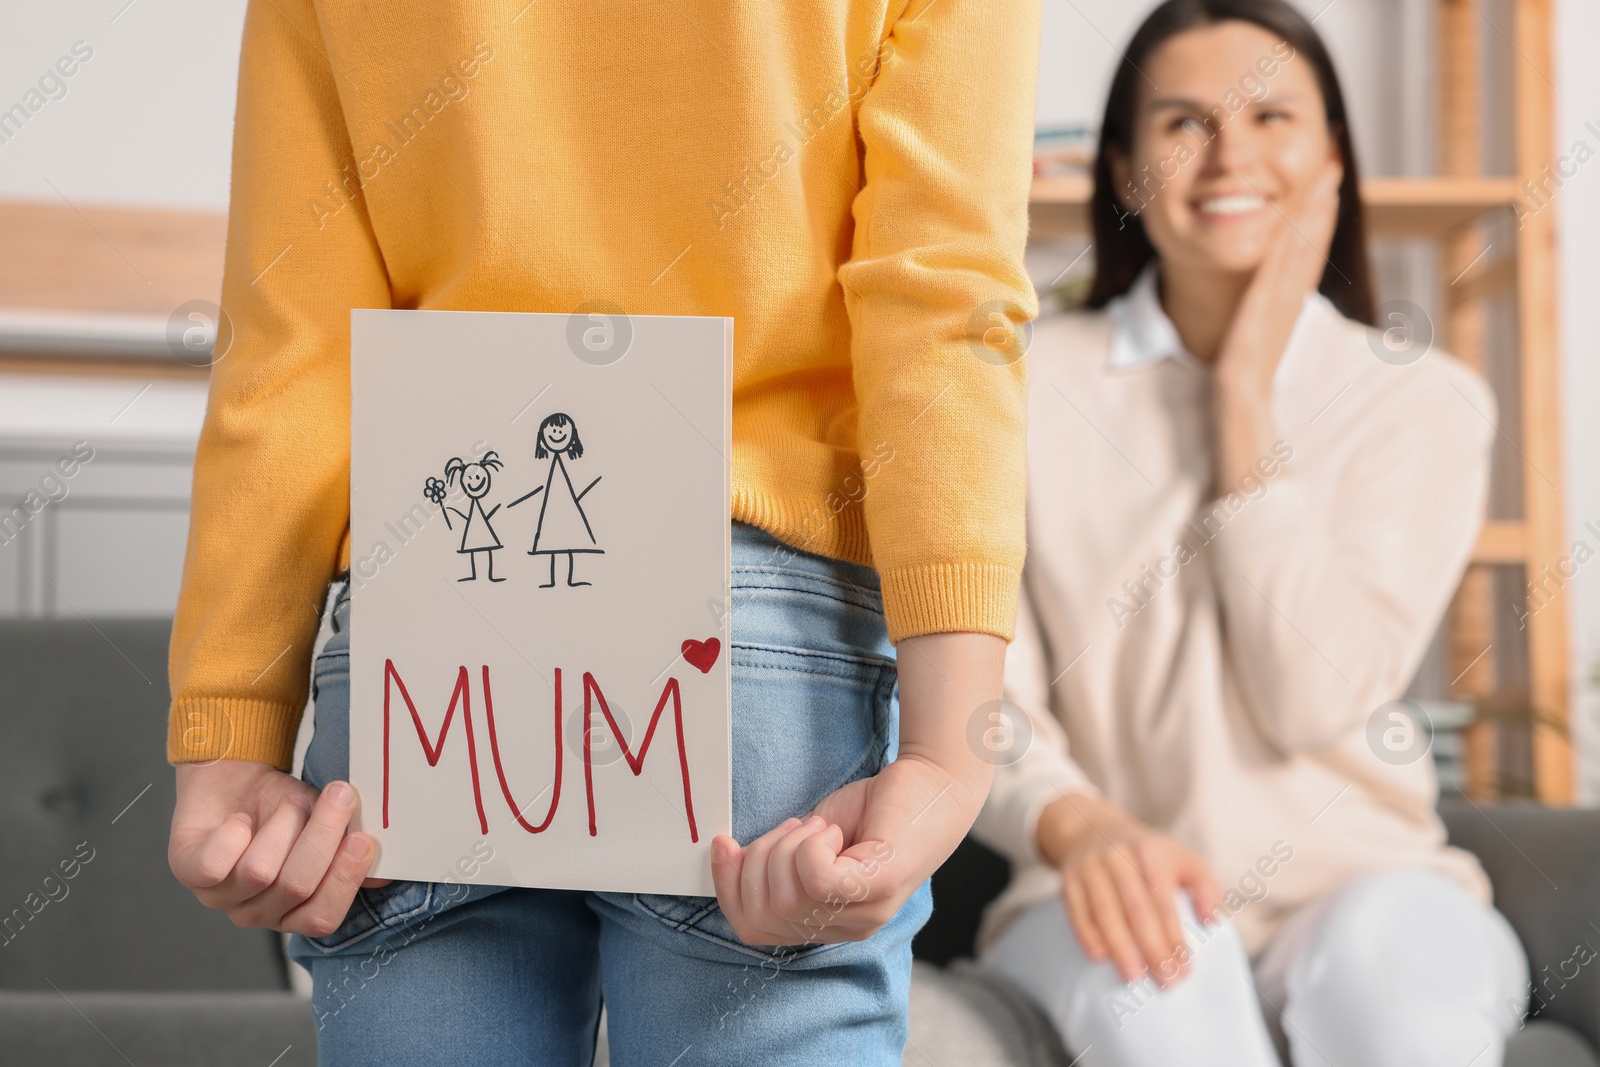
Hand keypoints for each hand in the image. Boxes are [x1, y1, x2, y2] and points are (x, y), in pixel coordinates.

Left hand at [169, 760, 387, 936]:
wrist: (239, 775)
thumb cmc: (286, 806)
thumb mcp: (327, 825)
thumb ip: (351, 850)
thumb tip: (381, 875)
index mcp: (294, 911)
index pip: (321, 917)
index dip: (343, 881)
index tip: (362, 839)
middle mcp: (257, 912)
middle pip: (295, 888)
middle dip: (322, 836)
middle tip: (340, 795)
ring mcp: (220, 896)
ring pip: (259, 872)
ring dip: (283, 825)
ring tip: (288, 804)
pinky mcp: (188, 871)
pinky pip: (215, 862)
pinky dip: (235, 832)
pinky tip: (242, 819)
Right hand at [710, 631, 1003, 945]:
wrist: (932, 781)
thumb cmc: (874, 809)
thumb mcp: (810, 841)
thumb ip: (778, 861)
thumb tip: (729, 861)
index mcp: (828, 924)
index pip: (753, 931)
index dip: (727, 889)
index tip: (724, 845)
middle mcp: (848, 929)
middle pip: (762, 916)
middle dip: (758, 863)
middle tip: (792, 830)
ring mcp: (865, 913)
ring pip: (785, 898)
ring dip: (787, 848)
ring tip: (818, 828)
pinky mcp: (877, 887)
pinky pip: (815, 879)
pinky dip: (809, 846)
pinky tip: (832, 831)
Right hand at [1037, 792, 1221, 986]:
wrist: (1092, 829)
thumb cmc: (1147, 856)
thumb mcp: (1182, 858)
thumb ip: (1206, 887)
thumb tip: (1211, 920)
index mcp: (1151, 851)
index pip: (1164, 900)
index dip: (1175, 936)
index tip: (1185, 968)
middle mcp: (1119, 856)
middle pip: (1137, 908)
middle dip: (1152, 948)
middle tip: (1166, 981)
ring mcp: (1090, 866)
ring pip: (1106, 910)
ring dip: (1120, 946)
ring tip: (1133, 977)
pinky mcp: (1069, 878)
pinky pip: (1076, 909)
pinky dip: (1086, 933)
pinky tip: (1098, 957)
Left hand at [1214, 160, 1343, 400]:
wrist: (1242, 406)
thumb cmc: (1247, 378)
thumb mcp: (1259, 335)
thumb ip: (1265, 310)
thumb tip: (1267, 294)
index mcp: (1289, 301)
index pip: (1309, 250)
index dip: (1320, 215)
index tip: (1327, 182)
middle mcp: (1289, 300)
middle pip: (1312, 242)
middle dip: (1322, 201)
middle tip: (1333, 162)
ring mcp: (1277, 307)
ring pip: (1300, 252)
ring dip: (1313, 214)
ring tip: (1323, 180)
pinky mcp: (1259, 316)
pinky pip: (1274, 277)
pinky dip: (1285, 249)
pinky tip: (1291, 224)